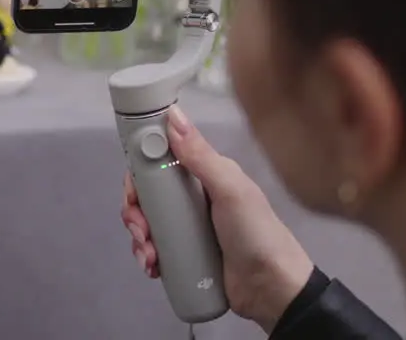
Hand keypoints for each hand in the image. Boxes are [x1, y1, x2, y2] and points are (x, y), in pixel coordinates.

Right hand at [122, 106, 313, 333]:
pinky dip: (147, 256)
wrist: (273, 290)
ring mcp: (188, 227)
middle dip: (135, 212)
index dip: (139, 173)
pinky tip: (152, 267)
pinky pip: (155, 248)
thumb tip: (172, 115)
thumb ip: (201, 155)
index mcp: (204, 175)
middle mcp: (192, 198)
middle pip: (147, 195)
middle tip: (140, 230)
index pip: (159, 162)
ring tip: (149, 256)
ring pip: (147, 223)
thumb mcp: (230, 190)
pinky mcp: (185, 253)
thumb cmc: (256, 233)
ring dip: (139, 238)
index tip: (132, 190)